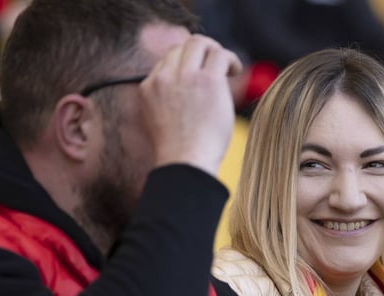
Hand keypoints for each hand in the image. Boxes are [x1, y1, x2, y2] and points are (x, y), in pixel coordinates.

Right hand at [139, 34, 242, 175]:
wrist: (185, 164)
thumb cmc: (180, 154)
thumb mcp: (162, 123)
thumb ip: (168, 103)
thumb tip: (190, 95)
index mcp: (148, 87)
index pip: (167, 60)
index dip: (187, 64)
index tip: (200, 76)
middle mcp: (163, 78)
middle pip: (181, 46)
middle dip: (201, 51)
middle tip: (215, 66)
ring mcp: (184, 77)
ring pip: (200, 43)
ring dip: (215, 52)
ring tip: (227, 68)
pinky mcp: (206, 80)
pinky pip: (220, 54)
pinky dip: (230, 59)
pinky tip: (235, 71)